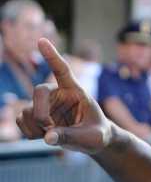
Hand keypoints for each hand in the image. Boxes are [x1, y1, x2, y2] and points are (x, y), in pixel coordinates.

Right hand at [16, 38, 112, 153]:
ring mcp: (46, 105)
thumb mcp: (92, 137)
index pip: (62, 70)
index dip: (52, 56)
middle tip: (49, 128)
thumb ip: (72, 136)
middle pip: (39, 92)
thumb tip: (48, 138)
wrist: (93, 140)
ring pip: (27, 111)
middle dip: (40, 113)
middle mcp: (58, 94)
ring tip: (53, 135)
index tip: (42, 41)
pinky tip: (44, 135)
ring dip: (35, 127)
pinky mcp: (37, 115)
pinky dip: (29, 132)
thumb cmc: (98, 134)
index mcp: (76, 91)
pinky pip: (21, 121)